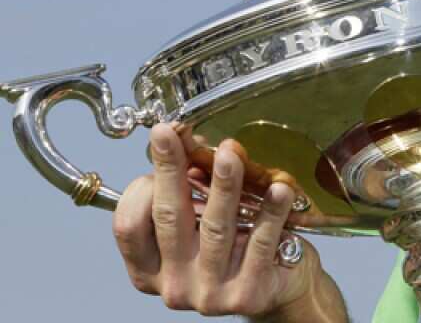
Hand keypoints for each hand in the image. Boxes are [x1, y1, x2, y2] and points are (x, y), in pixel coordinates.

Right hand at [112, 124, 334, 318]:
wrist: (281, 285)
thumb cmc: (237, 248)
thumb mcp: (202, 220)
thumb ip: (189, 187)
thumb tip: (190, 140)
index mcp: (149, 271)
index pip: (129, 226)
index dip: (141, 185)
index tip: (160, 142)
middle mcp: (174, 286)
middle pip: (170, 219)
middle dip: (174, 172)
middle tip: (178, 134)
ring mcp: (210, 294)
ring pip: (216, 228)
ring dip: (224, 185)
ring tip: (231, 153)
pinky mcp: (247, 295)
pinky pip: (260, 243)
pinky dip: (270, 213)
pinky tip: (279, 189)